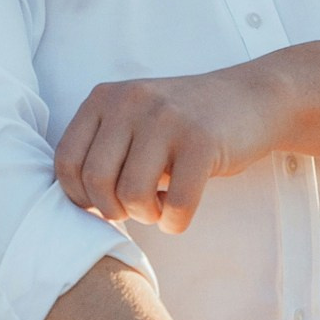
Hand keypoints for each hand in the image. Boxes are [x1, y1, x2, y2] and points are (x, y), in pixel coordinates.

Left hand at [52, 69, 281, 231]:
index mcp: (106, 97)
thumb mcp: (135, 119)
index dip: (80, 196)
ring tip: (160, 207)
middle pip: (95, 180)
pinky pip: (176, 205)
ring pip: (132, 195)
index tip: (104, 203)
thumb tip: (75, 206)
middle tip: (136, 208)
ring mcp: (168, 118)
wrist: (253, 98)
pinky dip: (175, 222)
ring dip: (146, 216)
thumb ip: (102, 149)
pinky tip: (180, 211)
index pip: (66, 160)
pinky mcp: (203, 140)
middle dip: (113, 210)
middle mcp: (132, 101)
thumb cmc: (185, 124)